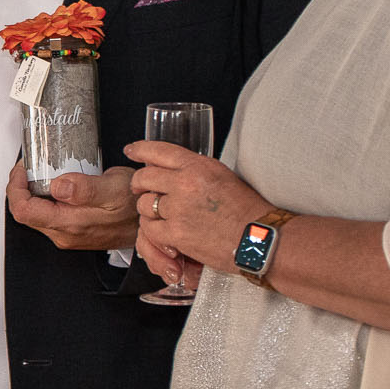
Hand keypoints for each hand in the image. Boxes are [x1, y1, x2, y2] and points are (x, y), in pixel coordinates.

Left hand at [5, 163, 138, 250]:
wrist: (148, 223)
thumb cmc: (133, 204)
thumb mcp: (114, 189)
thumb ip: (85, 189)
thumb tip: (58, 186)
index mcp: (68, 224)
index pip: (23, 210)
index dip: (15, 188)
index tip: (23, 169)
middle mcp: (63, 234)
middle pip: (25, 212)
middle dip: (21, 187)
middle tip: (30, 165)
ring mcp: (67, 234)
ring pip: (35, 213)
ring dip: (33, 191)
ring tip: (42, 170)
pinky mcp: (72, 230)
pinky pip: (48, 213)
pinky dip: (45, 197)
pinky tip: (56, 182)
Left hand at [126, 139, 272, 281]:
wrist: (257, 239)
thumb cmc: (247, 211)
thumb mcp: (223, 177)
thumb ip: (197, 171)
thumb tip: (176, 171)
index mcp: (199, 166)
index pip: (160, 151)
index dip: (141, 149)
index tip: (132, 150)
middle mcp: (186, 183)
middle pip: (145, 177)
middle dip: (139, 184)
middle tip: (140, 189)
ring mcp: (179, 208)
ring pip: (144, 204)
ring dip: (148, 210)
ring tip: (160, 215)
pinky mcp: (176, 233)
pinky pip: (150, 229)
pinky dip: (154, 231)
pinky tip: (165, 233)